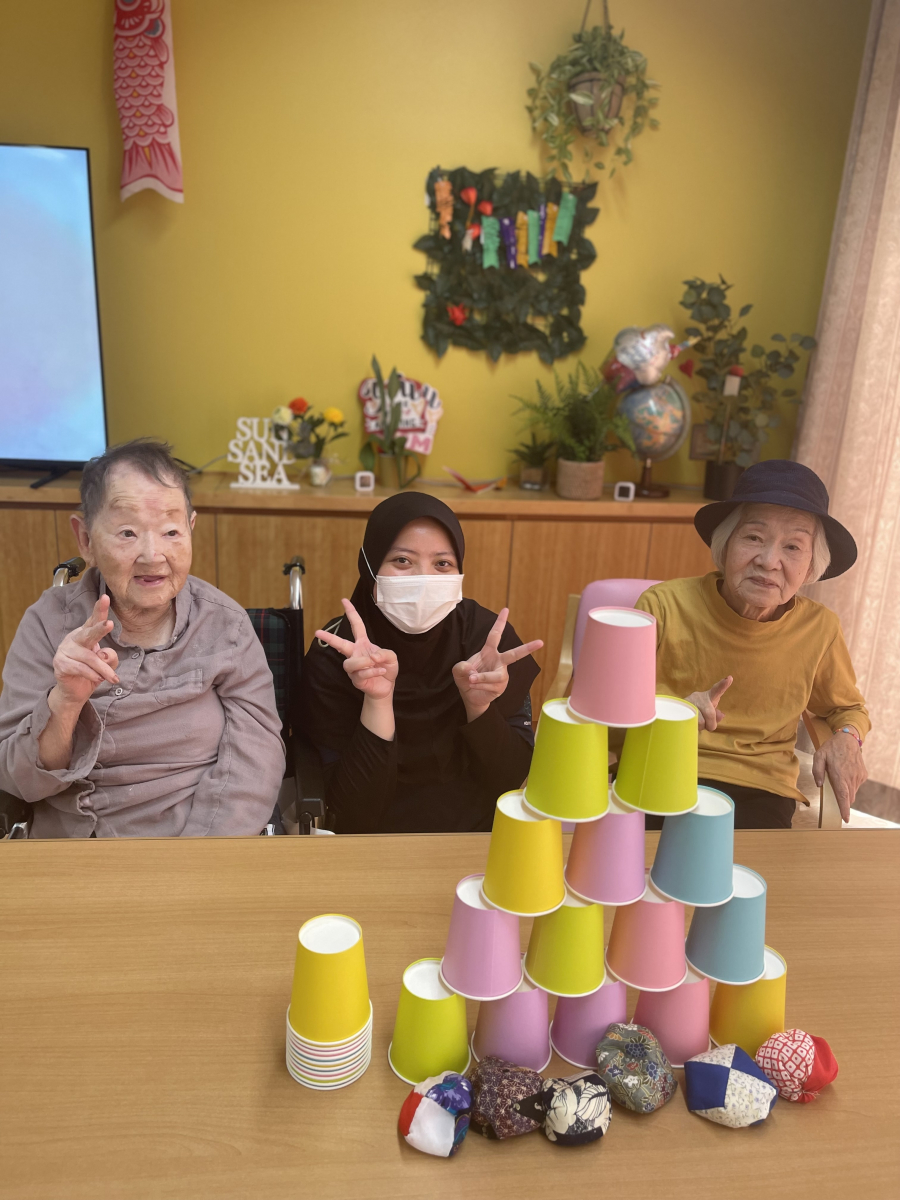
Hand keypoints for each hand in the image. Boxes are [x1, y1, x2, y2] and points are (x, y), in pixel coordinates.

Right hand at [50, 595, 119, 710]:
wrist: (75, 691)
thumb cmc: (92, 672)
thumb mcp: (107, 664)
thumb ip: (110, 657)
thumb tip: (104, 654)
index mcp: (86, 634)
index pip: (94, 620)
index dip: (100, 609)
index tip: (106, 598)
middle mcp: (75, 638)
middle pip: (88, 633)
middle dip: (100, 629)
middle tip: (109, 624)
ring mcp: (65, 650)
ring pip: (90, 658)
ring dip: (104, 669)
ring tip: (113, 678)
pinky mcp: (60, 663)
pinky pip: (81, 668)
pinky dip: (93, 675)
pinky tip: (98, 679)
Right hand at [315, 599, 397, 700]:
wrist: (386, 687)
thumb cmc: (386, 668)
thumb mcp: (391, 657)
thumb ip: (385, 653)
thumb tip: (372, 656)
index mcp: (363, 644)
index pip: (356, 626)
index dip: (351, 613)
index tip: (344, 601)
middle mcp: (355, 654)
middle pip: (340, 644)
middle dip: (329, 638)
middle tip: (317, 632)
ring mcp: (354, 668)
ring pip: (349, 663)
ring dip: (362, 662)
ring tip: (373, 662)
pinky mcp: (356, 680)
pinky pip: (360, 674)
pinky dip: (372, 672)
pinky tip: (380, 671)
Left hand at [452, 608, 542, 721]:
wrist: (471, 696)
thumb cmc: (466, 678)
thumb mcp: (458, 670)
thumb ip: (461, 668)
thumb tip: (472, 673)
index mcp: (489, 652)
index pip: (494, 635)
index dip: (500, 622)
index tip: (506, 609)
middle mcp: (499, 662)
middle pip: (514, 654)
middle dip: (528, 648)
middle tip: (541, 642)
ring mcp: (502, 675)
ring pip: (494, 676)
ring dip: (481, 678)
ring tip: (471, 680)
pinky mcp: (501, 686)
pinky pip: (491, 685)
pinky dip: (479, 685)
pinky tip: (474, 686)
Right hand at [685, 675, 732, 731]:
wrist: (679, 710)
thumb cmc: (698, 711)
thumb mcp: (709, 712)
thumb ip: (716, 715)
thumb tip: (721, 715)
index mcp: (708, 697)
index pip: (716, 690)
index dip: (723, 685)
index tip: (730, 678)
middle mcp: (698, 697)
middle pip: (710, 713)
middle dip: (710, 723)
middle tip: (708, 726)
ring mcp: (689, 702)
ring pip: (700, 721)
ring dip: (701, 727)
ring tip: (697, 724)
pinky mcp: (681, 708)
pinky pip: (691, 723)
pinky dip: (693, 727)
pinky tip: (691, 724)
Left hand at [813, 730, 866, 822]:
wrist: (848, 739)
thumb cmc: (831, 748)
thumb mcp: (819, 756)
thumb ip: (817, 771)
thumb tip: (819, 785)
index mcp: (840, 776)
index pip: (843, 796)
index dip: (844, 809)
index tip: (846, 818)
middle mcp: (851, 778)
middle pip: (848, 798)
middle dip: (842, 800)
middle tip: (834, 791)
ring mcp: (859, 777)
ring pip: (853, 792)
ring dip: (846, 791)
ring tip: (839, 776)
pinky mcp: (863, 775)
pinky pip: (857, 785)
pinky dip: (851, 784)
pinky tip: (845, 774)